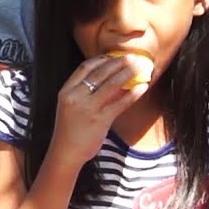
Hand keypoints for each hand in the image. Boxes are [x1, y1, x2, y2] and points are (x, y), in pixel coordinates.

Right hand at [48, 55, 147, 169]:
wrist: (65, 153)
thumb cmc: (69, 130)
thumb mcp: (71, 107)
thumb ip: (86, 93)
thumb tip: (112, 80)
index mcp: (66, 91)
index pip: (85, 68)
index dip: (102, 59)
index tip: (114, 56)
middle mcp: (75, 97)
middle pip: (100, 72)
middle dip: (119, 62)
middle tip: (133, 57)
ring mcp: (87, 108)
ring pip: (112, 84)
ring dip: (128, 73)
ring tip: (141, 67)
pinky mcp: (100, 120)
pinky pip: (120, 103)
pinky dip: (133, 94)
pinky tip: (142, 88)